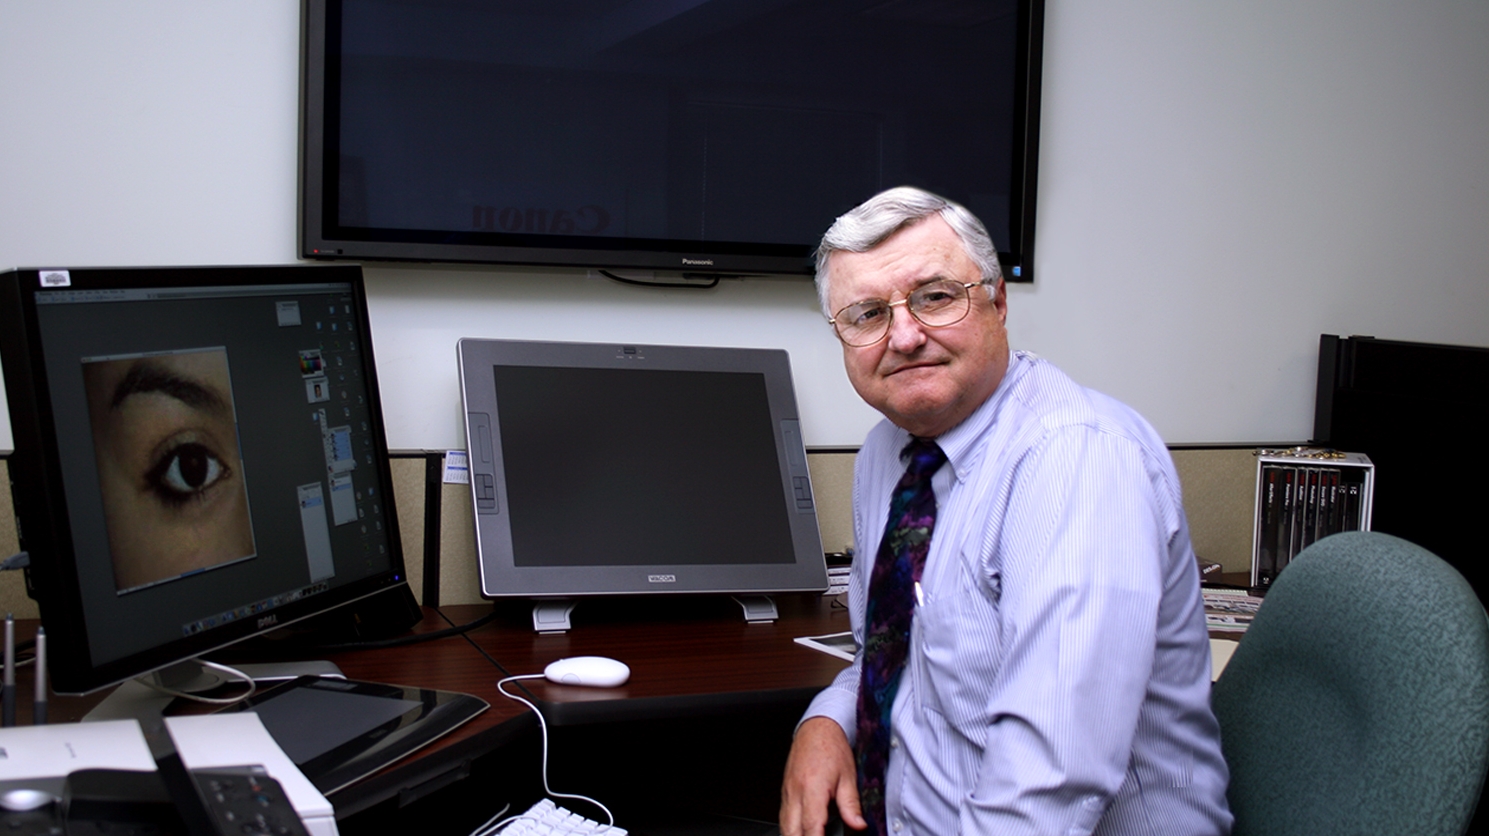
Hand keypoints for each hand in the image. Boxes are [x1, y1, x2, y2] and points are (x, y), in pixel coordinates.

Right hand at [780, 717, 866, 835]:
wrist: (817, 728)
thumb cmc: (832, 748)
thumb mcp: (848, 777)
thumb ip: (851, 805)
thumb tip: (858, 826)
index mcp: (812, 789)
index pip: (811, 825)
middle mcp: (795, 793)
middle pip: (792, 831)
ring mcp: (787, 794)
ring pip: (784, 827)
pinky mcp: (785, 793)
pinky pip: (783, 818)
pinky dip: (791, 830)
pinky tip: (803, 833)